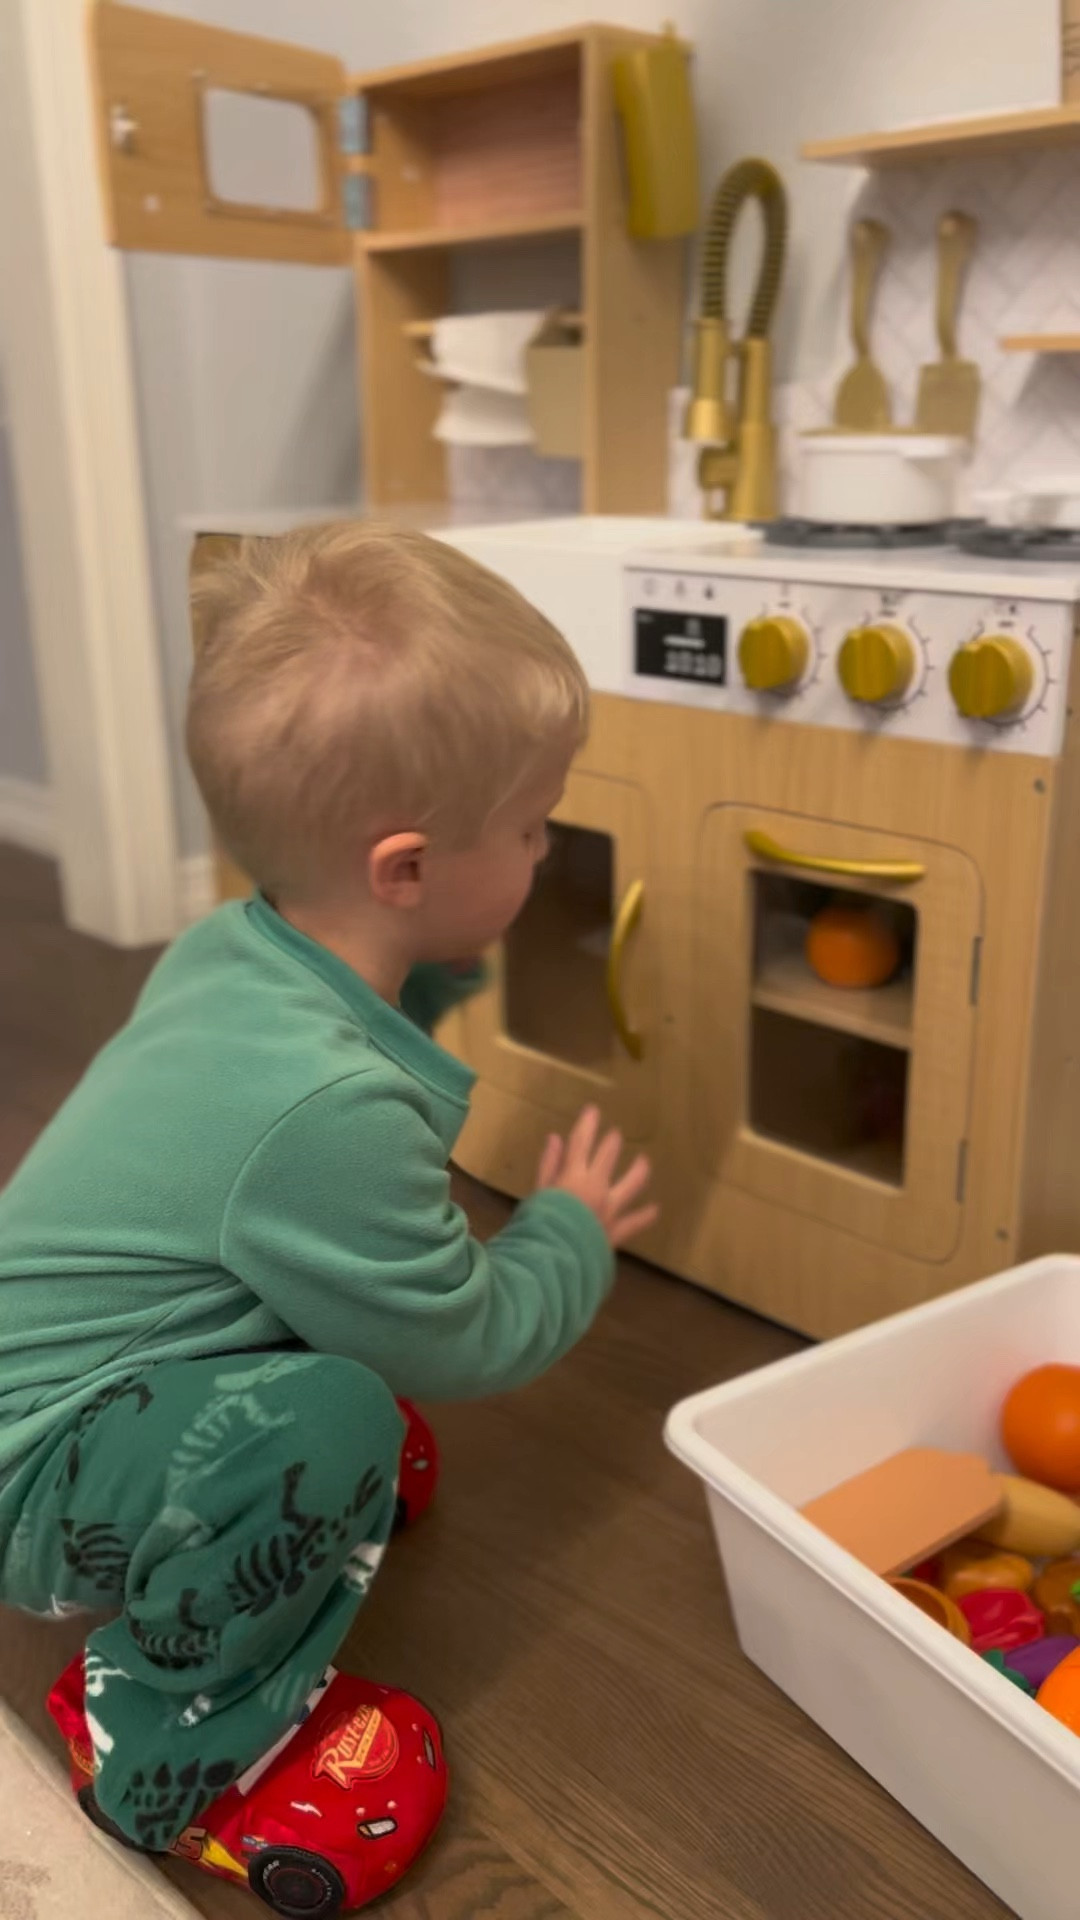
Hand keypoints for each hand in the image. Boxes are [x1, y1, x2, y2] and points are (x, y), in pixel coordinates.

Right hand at [535, 1105, 658, 1248]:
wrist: (555, 1256)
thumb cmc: (539, 1223)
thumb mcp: (538, 1192)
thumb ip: (548, 1165)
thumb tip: (555, 1138)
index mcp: (574, 1175)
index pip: (582, 1142)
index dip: (588, 1124)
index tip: (593, 1110)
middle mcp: (597, 1186)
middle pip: (608, 1156)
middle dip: (612, 1142)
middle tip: (616, 1135)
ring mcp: (611, 1208)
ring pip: (631, 1184)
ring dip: (638, 1171)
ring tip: (644, 1162)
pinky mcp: (617, 1230)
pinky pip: (635, 1222)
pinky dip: (645, 1216)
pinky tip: (655, 1210)